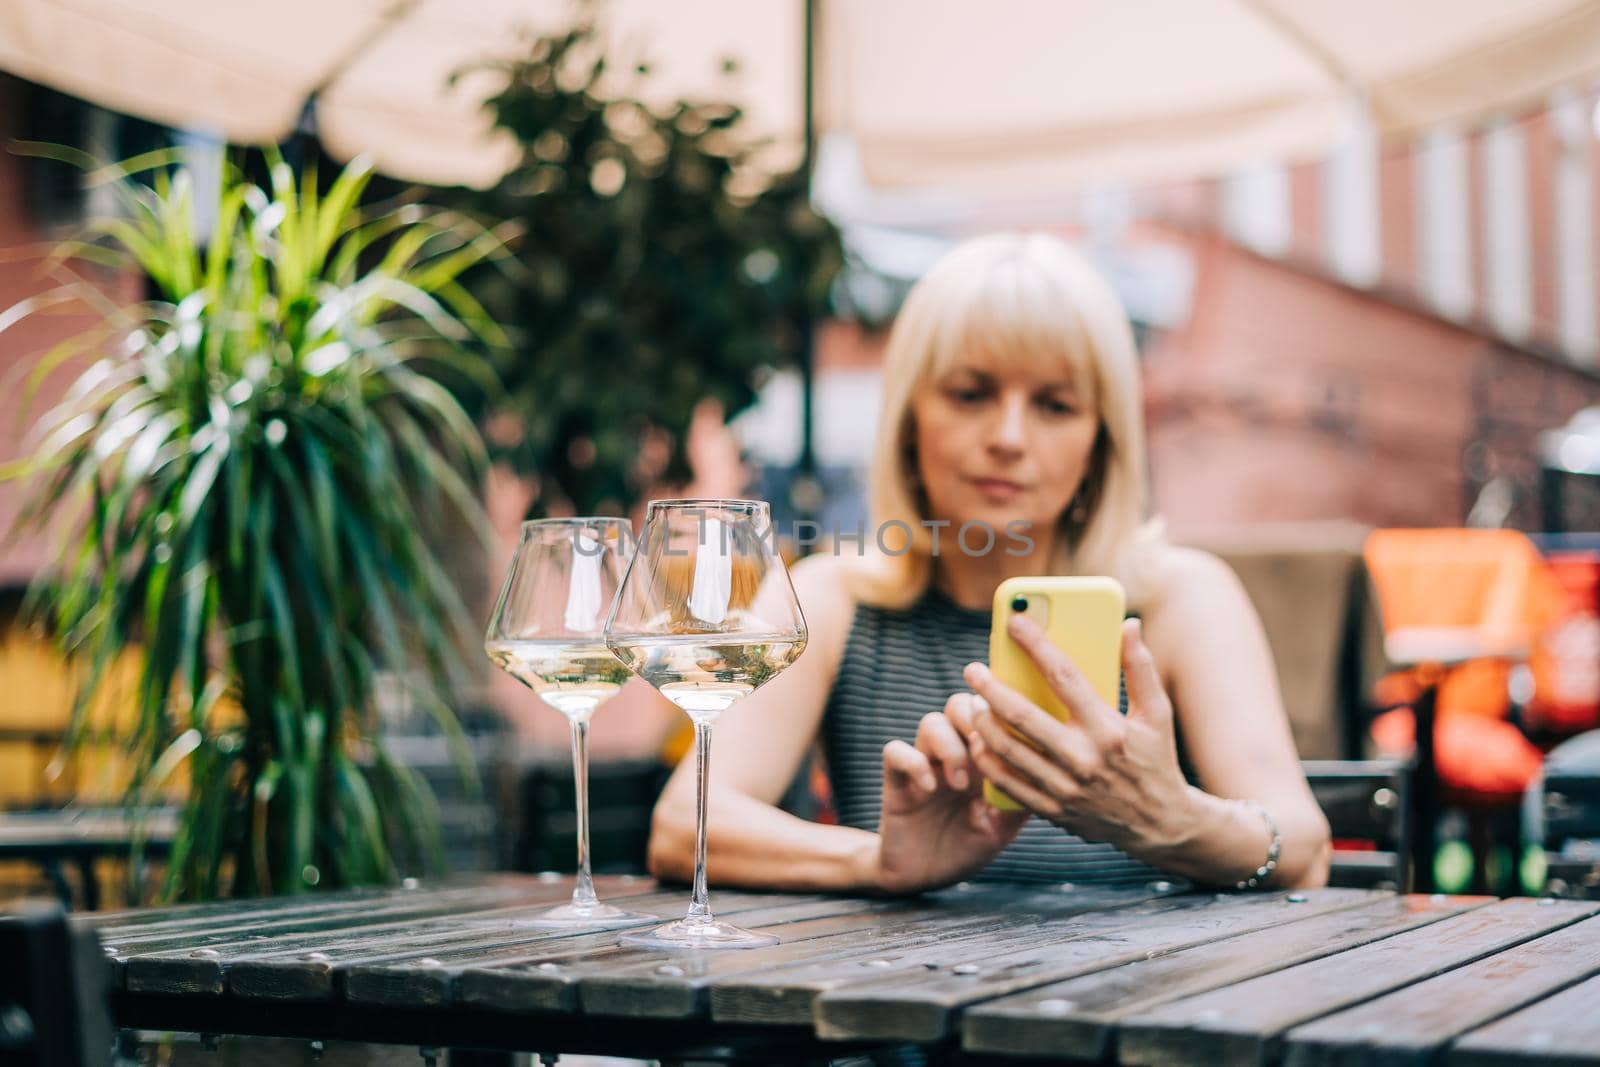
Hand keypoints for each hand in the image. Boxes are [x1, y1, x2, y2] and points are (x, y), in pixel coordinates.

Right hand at [870, 693, 1026, 893]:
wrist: (924, 877)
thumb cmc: (966, 847)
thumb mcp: (1004, 825)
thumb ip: (1022, 796)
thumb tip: (1053, 769)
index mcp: (980, 758)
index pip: (989, 711)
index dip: (1001, 712)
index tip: (1015, 735)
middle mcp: (953, 754)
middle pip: (959, 704)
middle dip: (973, 719)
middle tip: (983, 749)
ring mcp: (924, 764)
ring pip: (931, 722)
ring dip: (949, 747)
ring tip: (960, 783)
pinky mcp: (896, 780)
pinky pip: (895, 751)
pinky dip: (913, 762)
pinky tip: (930, 788)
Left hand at [961, 616, 1200, 853]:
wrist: (1160, 825)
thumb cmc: (1156, 760)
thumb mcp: (1158, 714)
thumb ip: (1140, 668)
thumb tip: (1128, 625)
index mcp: (1108, 728)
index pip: (1064, 676)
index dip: (1036, 644)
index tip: (1014, 622)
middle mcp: (1083, 758)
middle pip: (1022, 715)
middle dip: (990, 687)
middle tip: (972, 670)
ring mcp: (1065, 787)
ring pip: (1007, 749)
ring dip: (983, 722)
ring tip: (973, 703)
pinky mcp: (1053, 809)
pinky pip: (1007, 783)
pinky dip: (987, 760)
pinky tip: (979, 741)